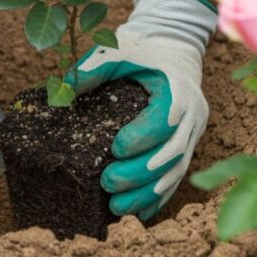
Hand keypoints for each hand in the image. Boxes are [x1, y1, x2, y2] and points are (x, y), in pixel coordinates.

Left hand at [71, 0, 216, 220]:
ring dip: (148, 193)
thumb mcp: (118, 48)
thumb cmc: (144, 47)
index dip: (142, 137)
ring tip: (117, 207)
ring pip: (176, 171)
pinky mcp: (188, 144)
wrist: (174, 43)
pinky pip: (177, 176)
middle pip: (172, 153)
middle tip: (107, 183)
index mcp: (178, 90)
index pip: (165, 120)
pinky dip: (160, 196)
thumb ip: (93, 67)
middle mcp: (192, 116)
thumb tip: (62, 91)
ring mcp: (194, 133)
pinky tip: (139, 213)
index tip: (114, 148)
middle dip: (140, 173)